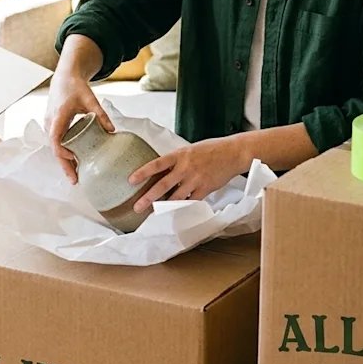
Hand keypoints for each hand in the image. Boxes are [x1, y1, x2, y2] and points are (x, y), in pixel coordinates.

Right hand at [44, 72, 114, 184]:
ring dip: (64, 161)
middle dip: (64, 166)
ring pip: (56, 147)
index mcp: (59, 116)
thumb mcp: (90, 99)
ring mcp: (50, 124)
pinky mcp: (52, 126)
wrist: (64, 77)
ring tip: (76, 176)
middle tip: (75, 181)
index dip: (63, 152)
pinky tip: (74, 161)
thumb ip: (101, 114)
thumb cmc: (75, 87)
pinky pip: (57, 143)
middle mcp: (51, 122)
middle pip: (55, 149)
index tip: (74, 160)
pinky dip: (64, 153)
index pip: (55, 139)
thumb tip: (112, 130)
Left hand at [127, 135, 249, 213]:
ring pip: (175, 197)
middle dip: (148, 197)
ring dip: (163, 206)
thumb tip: (160, 170)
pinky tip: (173, 213)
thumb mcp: (189, 149)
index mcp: (179, 154)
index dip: (143, 172)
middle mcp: (185, 167)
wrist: (232, 153)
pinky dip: (181, 207)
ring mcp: (195, 180)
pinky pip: (190, 201)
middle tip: (137, 206)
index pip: (157, 164)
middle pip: (163, 185)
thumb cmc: (210, 149)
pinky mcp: (205, 189)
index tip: (130, 180)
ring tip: (152, 214)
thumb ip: (176, 160)